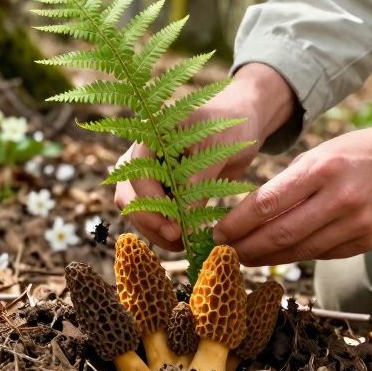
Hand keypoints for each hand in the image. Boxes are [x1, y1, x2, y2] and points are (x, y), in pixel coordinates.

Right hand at [114, 63, 296, 250]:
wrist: (243, 125)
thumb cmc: (231, 127)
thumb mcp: (219, 148)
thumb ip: (199, 180)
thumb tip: (183, 221)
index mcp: (150, 135)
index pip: (135, 172)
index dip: (150, 201)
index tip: (173, 226)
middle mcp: (143, 156)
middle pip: (128, 195)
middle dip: (148, 221)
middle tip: (177, 240)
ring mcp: (150, 174)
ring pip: (137, 209)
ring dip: (155, 230)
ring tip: (184, 245)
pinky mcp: (163, 191)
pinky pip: (155, 214)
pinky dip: (166, 229)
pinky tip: (187, 240)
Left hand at [213, 103, 371, 264]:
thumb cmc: (358, 151)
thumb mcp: (320, 153)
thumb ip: (287, 183)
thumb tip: (247, 216)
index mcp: (323, 168)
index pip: (268, 203)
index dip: (238, 223)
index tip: (216, 232)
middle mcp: (341, 198)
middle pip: (281, 233)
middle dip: (246, 247)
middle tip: (222, 252)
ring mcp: (357, 224)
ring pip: (300, 250)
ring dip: (267, 257)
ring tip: (244, 258)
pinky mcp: (368, 241)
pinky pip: (322, 254)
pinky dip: (296, 255)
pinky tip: (277, 255)